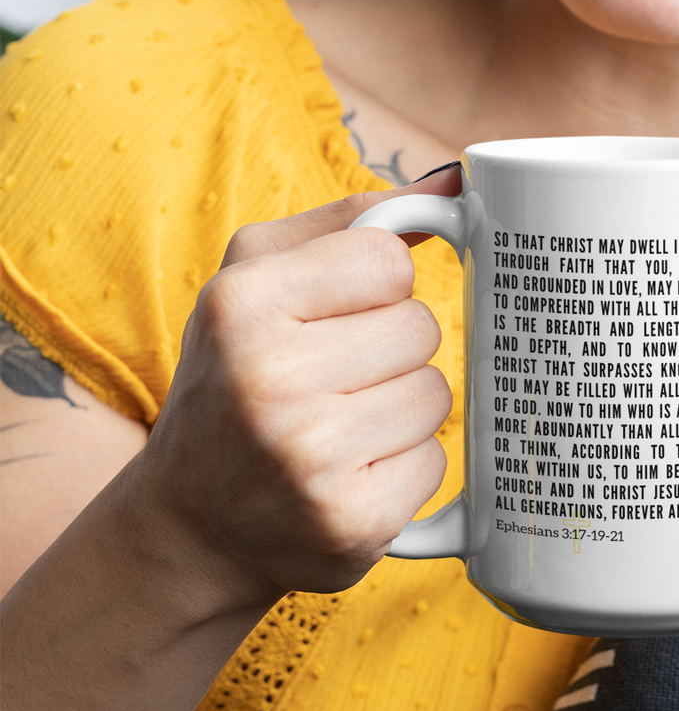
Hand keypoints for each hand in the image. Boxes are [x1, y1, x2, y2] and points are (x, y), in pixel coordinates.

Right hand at [133, 169, 458, 615]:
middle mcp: (270, 379)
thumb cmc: (234, 381)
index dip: (377, 289)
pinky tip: (351, 475)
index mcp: (242, 304)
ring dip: (402, 410)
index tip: (338, 316)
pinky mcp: (354, 521)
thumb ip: (350, 222)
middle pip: (421, 329)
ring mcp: (312, 458)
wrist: (191, 526)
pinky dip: (406, 467)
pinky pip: (438, 461)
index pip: (389, 261)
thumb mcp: (256, 282)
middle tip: (333, 382)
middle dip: (391, 352)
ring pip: (437, 395)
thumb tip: (454, 184)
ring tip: (340, 429)